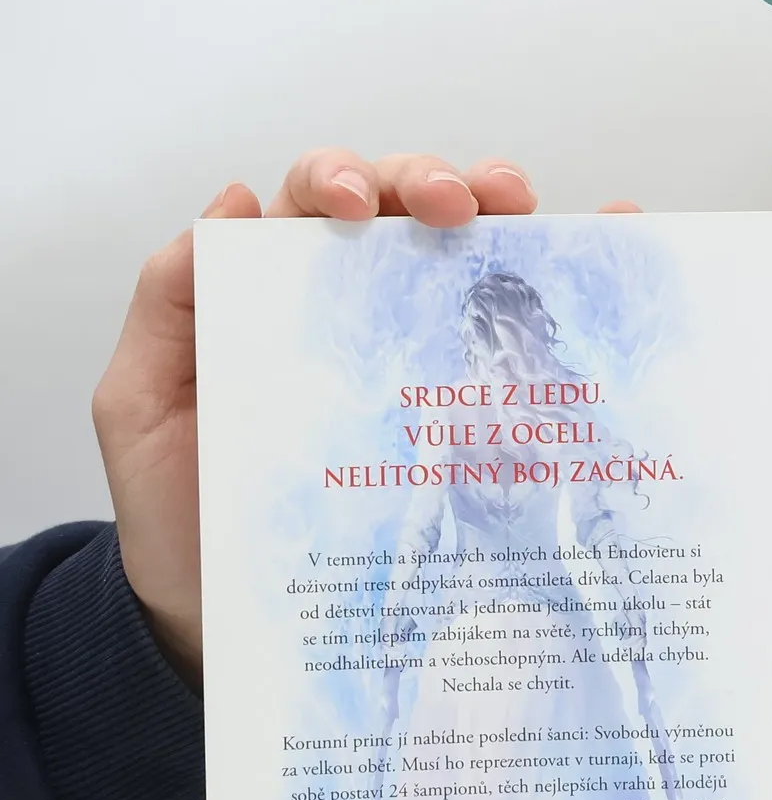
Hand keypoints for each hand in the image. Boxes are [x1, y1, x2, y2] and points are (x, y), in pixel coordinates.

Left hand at [91, 151, 637, 684]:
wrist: (230, 618)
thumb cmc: (181, 512)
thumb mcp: (140, 408)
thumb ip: (167, 308)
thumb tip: (230, 204)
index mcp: (276, 290)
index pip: (314, 203)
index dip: (343, 180)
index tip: (355, 207)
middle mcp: (354, 303)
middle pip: (402, 206)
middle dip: (437, 182)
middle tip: (465, 204)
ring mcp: (418, 348)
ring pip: (467, 247)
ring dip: (504, 209)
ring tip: (529, 213)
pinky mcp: (467, 407)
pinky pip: (522, 328)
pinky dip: (569, 270)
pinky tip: (604, 240)